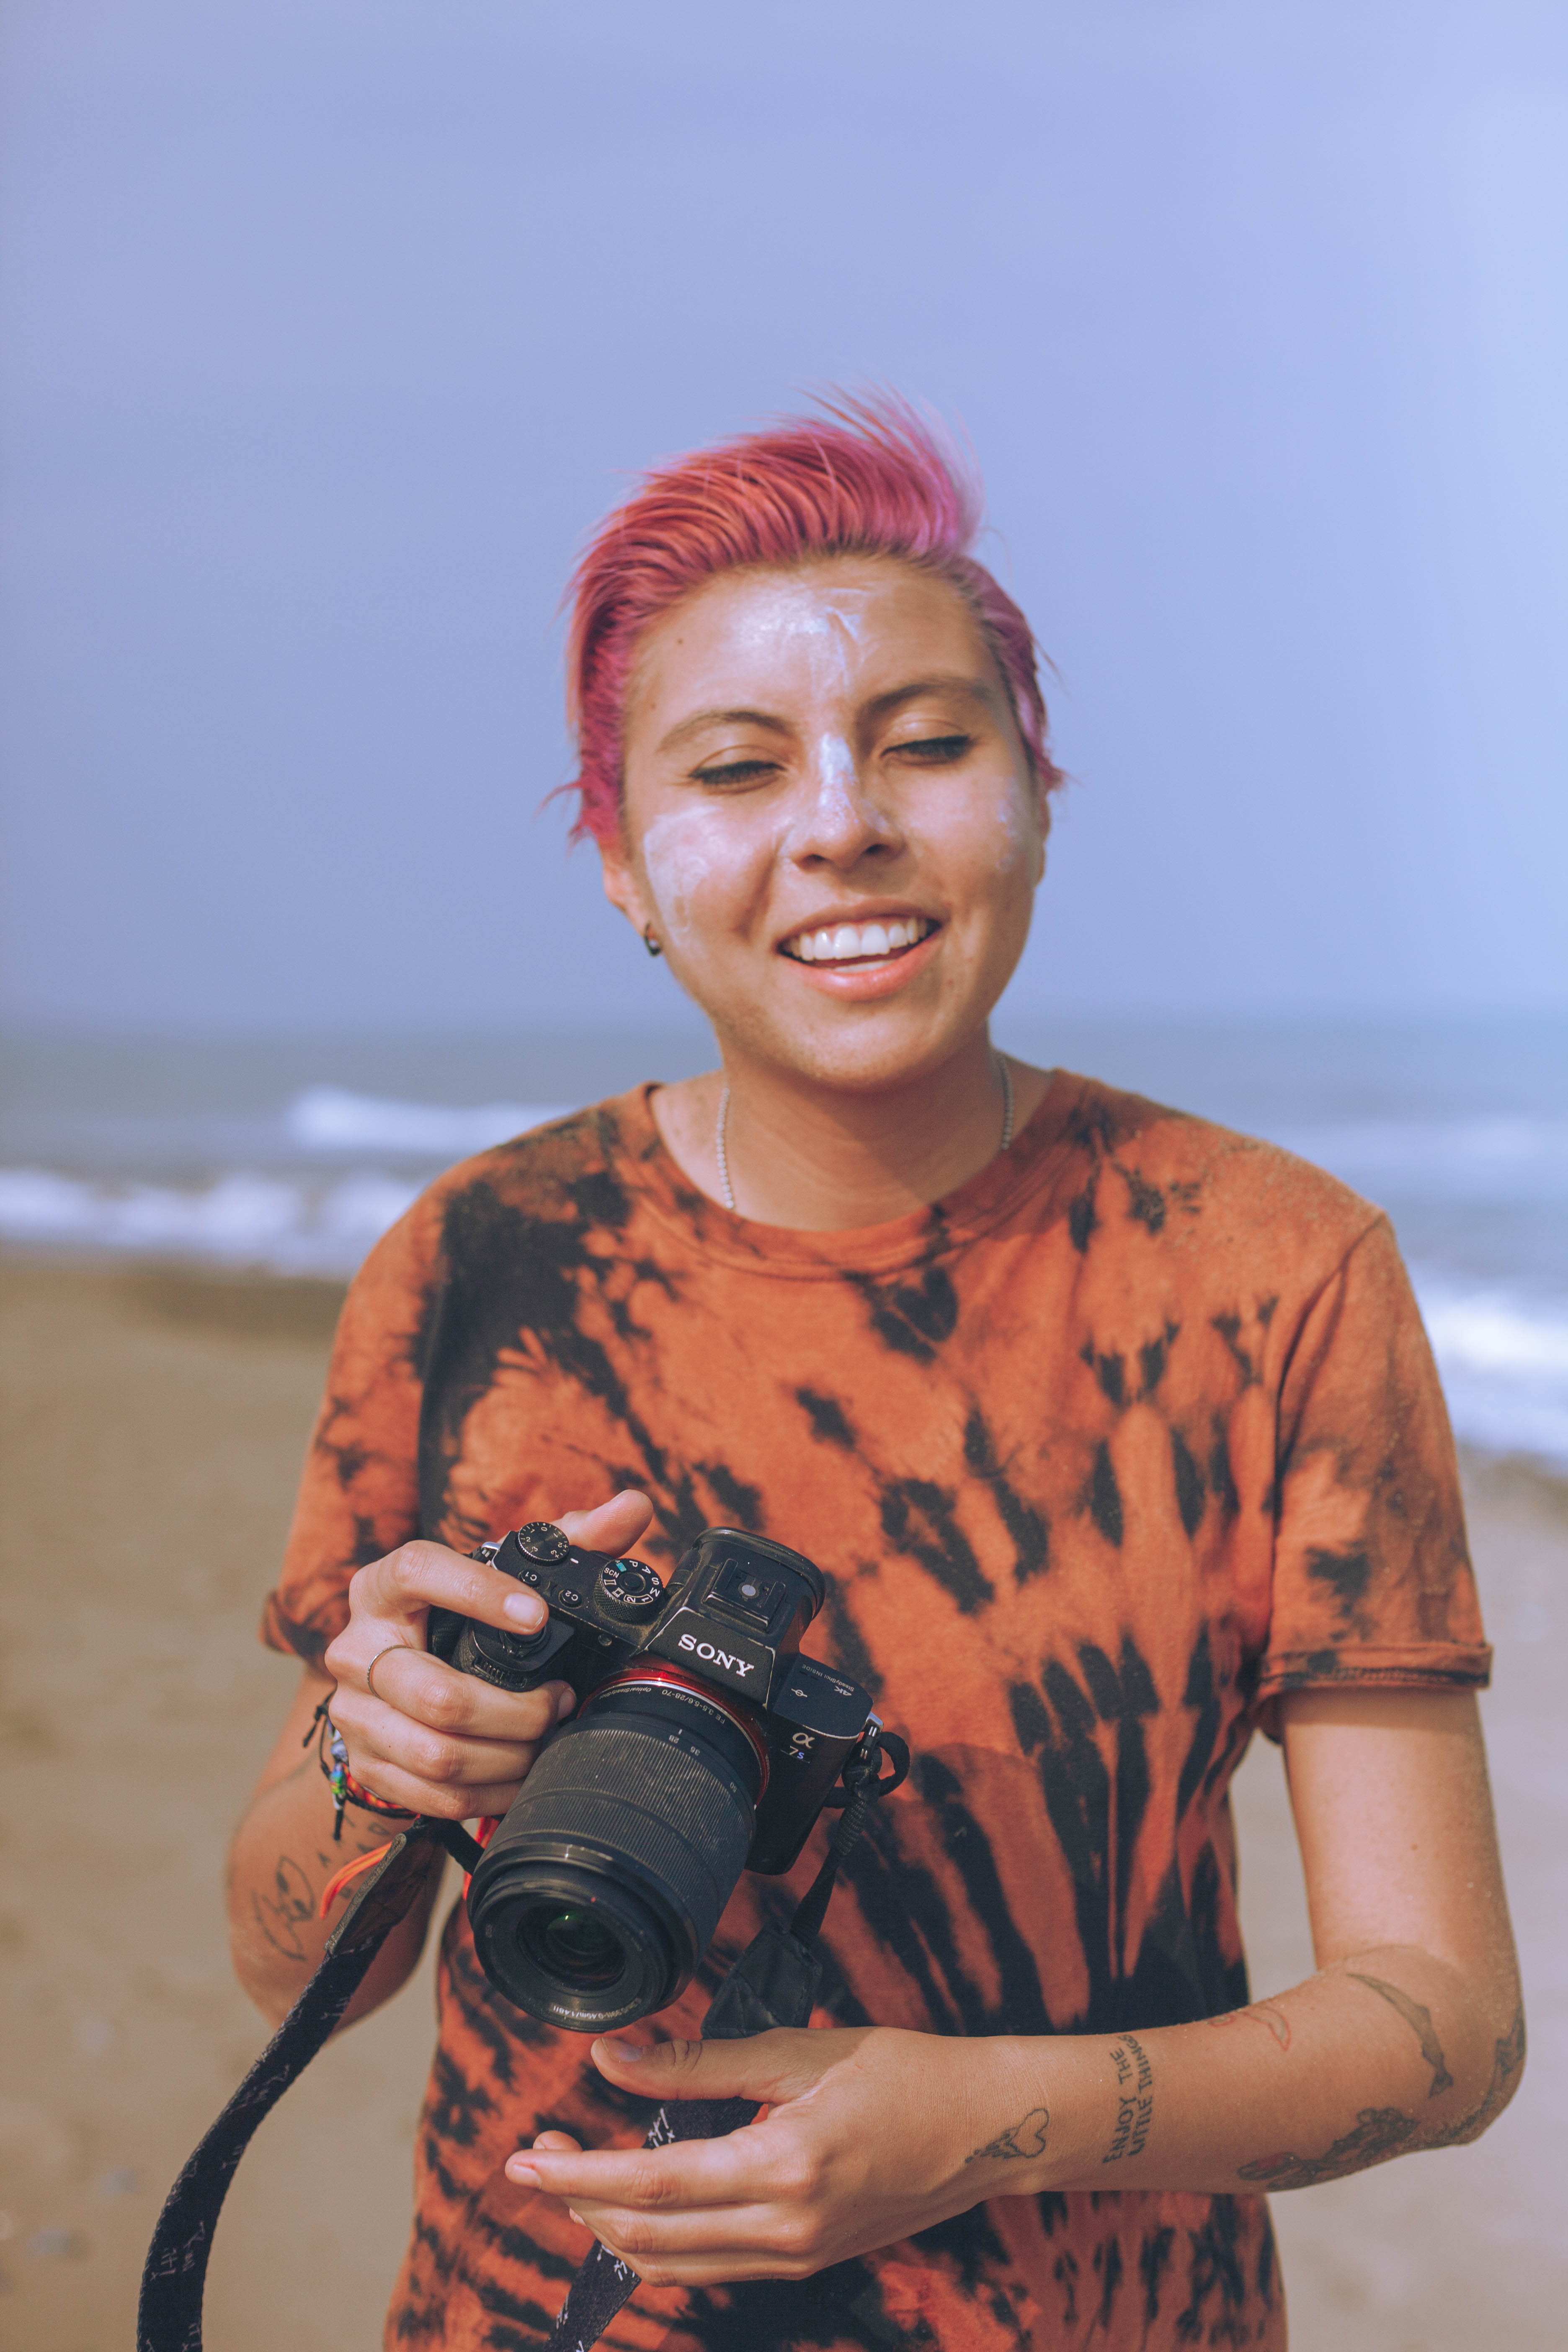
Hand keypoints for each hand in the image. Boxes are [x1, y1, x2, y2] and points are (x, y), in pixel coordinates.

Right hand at [321, 1489, 653, 1819]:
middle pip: (438, 1694)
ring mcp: (355, 1712)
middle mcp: (358, 1648)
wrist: (394, 1689)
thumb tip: (632, 1507)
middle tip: (560, 1699)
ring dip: (510, 1755)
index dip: (478, 1592)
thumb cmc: (457, 1620)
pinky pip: (435, 1795)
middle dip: (520, 1710)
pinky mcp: (367, 1766)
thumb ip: (571, 1540)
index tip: (537, 1616)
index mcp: (383, 1587)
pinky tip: (520, 1773)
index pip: (417, 1571)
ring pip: (439, 1753)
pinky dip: (490, 1792)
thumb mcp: (503, 1576)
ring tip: (545, 1736)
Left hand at [505, 2027, 1051, 2284]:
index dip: (577, 2175)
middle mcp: (785, 2229)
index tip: (526, 2157)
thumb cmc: (902, 2074)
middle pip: (648, 2237)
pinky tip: (638, 2202)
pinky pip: (709, 2265)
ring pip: (672, 2265)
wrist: (985, 2128)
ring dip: (611, 2226)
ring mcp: (795, 2256)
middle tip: (538, 2156)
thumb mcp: (796, 2051)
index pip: (651, 2186)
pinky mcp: (803, 2261)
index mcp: (783, 2168)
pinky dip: (659, 2241)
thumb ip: (699, 2062)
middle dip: (578, 2202)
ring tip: (575, 2176)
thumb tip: (613, 2060)